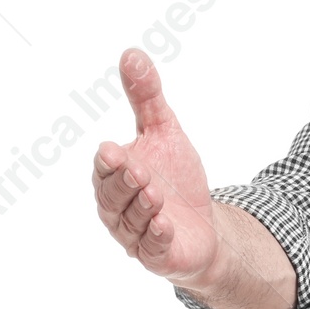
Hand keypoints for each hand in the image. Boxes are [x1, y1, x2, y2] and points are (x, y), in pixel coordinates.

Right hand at [92, 49, 217, 286]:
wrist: (205, 225)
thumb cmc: (176, 179)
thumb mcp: (164, 132)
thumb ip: (146, 98)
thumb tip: (131, 53)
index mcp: (114, 176)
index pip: (105, 168)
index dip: (109, 162)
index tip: (114, 150)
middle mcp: (117, 207)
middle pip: (112, 195)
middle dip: (125, 183)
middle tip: (139, 170)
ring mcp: (134, 234)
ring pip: (130, 221)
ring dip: (142, 207)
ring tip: (154, 193)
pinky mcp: (156, 255)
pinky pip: (151, 248)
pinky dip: (155, 236)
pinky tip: (164, 224)